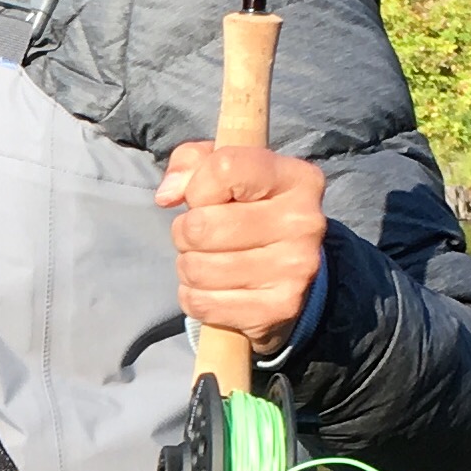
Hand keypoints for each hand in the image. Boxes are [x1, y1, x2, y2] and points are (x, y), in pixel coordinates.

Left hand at [154, 143, 328, 357]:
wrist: (289, 274)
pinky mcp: (279, 308)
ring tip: (207, 261)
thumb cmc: (248, 212)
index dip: (197, 185)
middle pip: (201, 226)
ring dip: (188, 267)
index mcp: (297, 178)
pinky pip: (204, 304)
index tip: (202, 197)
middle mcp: (303, 222)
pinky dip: (195, 298)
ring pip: (198, 269)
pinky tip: (214, 289)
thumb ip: (191, 161)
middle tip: (200, 235)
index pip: (224, 168)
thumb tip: (167, 196)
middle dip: (185, 232)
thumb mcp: (226, 172)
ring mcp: (294, 268)